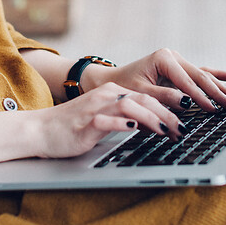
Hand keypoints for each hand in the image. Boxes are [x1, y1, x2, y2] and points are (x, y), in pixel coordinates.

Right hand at [34, 82, 182, 158]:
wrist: (40, 130)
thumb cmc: (73, 128)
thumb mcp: (104, 119)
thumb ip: (125, 118)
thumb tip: (153, 125)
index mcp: (113, 94)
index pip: (147, 98)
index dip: (168, 109)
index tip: (184, 122)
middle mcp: (106, 97)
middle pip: (144, 100)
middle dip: (167, 114)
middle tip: (183, 129)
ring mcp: (96, 108)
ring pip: (130, 107)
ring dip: (152, 119)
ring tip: (167, 130)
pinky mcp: (85, 122)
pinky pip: (107, 120)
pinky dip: (122, 123)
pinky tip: (135, 127)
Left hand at [82, 48, 225, 112]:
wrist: (111, 81)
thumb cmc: (123, 87)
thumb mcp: (141, 93)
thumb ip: (163, 97)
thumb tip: (186, 103)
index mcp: (164, 59)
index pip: (187, 81)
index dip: (201, 97)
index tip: (213, 110)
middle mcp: (173, 57)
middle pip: (200, 76)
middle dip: (217, 92)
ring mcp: (177, 62)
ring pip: (204, 75)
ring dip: (221, 87)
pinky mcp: (179, 70)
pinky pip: (201, 73)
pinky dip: (217, 76)